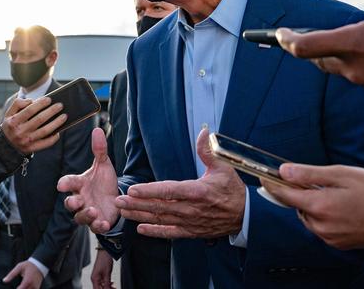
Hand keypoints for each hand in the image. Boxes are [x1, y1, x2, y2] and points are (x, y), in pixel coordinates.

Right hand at [0, 97, 66, 154]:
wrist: (5, 146)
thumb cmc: (11, 125)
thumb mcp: (9, 114)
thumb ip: (17, 104)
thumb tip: (31, 101)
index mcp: (13, 122)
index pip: (29, 110)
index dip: (40, 104)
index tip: (49, 99)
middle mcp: (20, 132)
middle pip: (39, 119)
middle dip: (51, 111)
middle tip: (60, 105)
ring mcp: (26, 141)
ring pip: (45, 131)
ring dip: (56, 123)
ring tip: (64, 116)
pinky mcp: (31, 149)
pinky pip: (45, 143)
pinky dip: (53, 138)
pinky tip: (59, 131)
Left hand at [3, 260, 42, 288]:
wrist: (40, 263)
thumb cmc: (29, 265)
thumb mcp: (20, 267)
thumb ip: (11, 274)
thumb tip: (4, 280)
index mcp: (27, 281)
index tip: (16, 287)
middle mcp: (32, 285)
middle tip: (18, 286)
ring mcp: (35, 287)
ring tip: (21, 286)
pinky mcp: (37, 288)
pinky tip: (25, 286)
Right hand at [57, 128, 118, 233]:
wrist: (116, 198)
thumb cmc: (104, 181)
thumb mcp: (104, 165)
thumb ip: (100, 150)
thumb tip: (96, 129)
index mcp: (80, 183)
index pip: (69, 182)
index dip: (65, 183)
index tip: (61, 184)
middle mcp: (81, 198)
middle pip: (70, 202)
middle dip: (72, 202)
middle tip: (76, 200)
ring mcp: (88, 211)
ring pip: (79, 217)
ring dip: (85, 215)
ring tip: (93, 211)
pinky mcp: (97, 222)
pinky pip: (94, 227)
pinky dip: (98, 226)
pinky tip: (104, 224)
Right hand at [91, 249, 114, 288]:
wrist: (105, 251)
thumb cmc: (104, 259)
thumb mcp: (107, 273)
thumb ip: (107, 283)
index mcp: (94, 279)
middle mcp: (95, 278)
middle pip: (99, 288)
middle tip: (113, 288)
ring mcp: (97, 276)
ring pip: (102, 285)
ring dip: (108, 287)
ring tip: (114, 287)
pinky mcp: (100, 274)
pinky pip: (103, 281)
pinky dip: (107, 283)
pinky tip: (112, 283)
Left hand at [115, 127, 244, 238]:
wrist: (246, 215)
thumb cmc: (233, 189)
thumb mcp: (224, 166)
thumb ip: (209, 150)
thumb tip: (204, 131)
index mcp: (197, 191)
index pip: (169, 190)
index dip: (150, 190)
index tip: (134, 189)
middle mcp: (191, 209)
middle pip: (160, 206)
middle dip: (137, 203)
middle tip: (118, 200)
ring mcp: (190, 222)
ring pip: (161, 219)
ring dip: (141, 215)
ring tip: (123, 211)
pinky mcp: (191, 231)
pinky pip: (170, 232)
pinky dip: (155, 231)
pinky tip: (140, 229)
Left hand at [261, 163, 363, 251]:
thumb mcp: (342, 174)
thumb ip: (310, 174)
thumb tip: (285, 171)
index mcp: (319, 206)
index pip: (286, 196)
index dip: (273, 186)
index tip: (265, 178)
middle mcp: (321, 225)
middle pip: (297, 207)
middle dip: (300, 194)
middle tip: (314, 181)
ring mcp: (330, 237)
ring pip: (309, 218)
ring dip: (312, 206)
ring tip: (333, 193)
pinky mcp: (339, 244)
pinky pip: (322, 228)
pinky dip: (323, 216)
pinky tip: (340, 206)